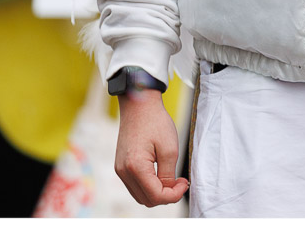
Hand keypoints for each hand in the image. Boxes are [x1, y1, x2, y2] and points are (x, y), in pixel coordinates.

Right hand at [115, 88, 188, 206]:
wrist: (139, 105)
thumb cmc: (155, 122)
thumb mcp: (169, 149)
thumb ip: (169, 175)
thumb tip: (170, 191)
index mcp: (135, 167)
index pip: (156, 196)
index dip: (174, 195)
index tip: (184, 182)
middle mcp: (124, 172)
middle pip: (147, 200)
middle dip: (166, 196)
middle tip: (180, 182)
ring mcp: (120, 170)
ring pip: (140, 195)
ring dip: (157, 192)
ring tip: (172, 179)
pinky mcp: (121, 166)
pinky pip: (135, 186)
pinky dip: (149, 186)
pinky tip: (160, 175)